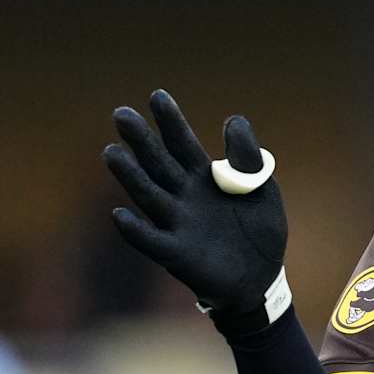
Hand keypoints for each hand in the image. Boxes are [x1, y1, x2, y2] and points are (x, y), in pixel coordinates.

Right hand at [102, 90, 287, 322]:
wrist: (261, 278)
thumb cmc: (259, 231)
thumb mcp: (262, 189)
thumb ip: (247, 158)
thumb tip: (234, 119)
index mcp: (204, 176)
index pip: (183, 143)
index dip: (170, 121)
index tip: (157, 96)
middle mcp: (184, 196)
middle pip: (159, 164)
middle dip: (141, 140)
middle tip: (121, 114)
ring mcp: (177, 224)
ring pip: (149, 196)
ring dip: (130, 176)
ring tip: (112, 153)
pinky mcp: (176, 254)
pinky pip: (152, 241)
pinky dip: (136, 231)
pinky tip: (120, 215)